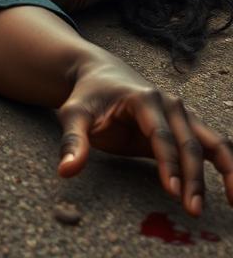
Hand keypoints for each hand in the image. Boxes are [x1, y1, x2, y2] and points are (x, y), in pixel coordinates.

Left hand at [57, 53, 232, 216]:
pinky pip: (212, 144)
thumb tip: (66, 170)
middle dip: (193, 177)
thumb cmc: (87, 96)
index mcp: (144, 98)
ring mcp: (180, 114)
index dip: (168, 164)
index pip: (160, 135)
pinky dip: (227, 163)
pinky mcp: (184, 126)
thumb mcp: (73, 113)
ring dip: (226, 169)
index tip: (172, 192)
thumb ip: (72, 141)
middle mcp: (169, 103)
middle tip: (192, 209)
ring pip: (210, 141)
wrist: (99, 74)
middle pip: (188, 142)